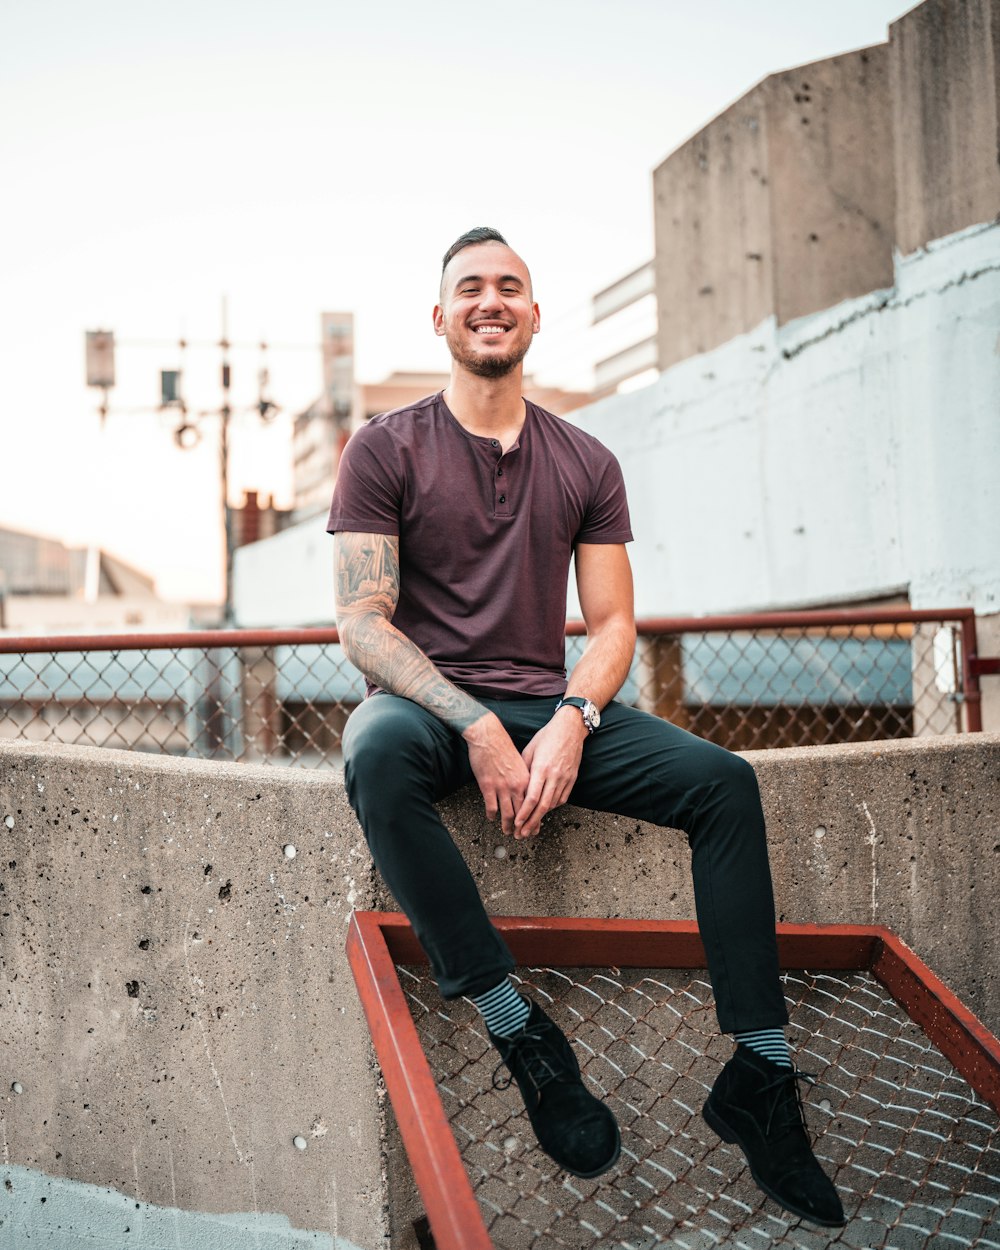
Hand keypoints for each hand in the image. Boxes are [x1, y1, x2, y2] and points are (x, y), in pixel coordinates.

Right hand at [463, 712, 529, 835]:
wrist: (488, 736)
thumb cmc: (505, 745)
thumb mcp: (522, 761)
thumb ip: (526, 777)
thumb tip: (528, 790)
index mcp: (528, 779)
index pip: (534, 805)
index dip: (534, 819)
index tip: (534, 828)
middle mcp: (517, 785)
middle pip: (522, 813)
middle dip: (522, 827)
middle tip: (521, 836)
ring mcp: (502, 787)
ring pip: (507, 814)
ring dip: (507, 825)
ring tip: (507, 832)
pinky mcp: (488, 786)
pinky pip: (491, 806)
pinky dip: (492, 815)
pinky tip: (491, 818)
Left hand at [513, 710, 586, 839]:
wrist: (570, 728)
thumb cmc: (547, 737)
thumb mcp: (530, 750)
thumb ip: (523, 769)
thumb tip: (516, 786)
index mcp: (542, 768)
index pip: (532, 797)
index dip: (524, 813)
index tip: (517, 824)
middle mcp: (555, 776)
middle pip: (543, 806)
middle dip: (532, 822)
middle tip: (522, 835)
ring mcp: (566, 778)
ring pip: (553, 804)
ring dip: (542, 818)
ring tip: (531, 828)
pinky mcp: (573, 778)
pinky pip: (562, 798)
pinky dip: (553, 807)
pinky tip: (544, 811)